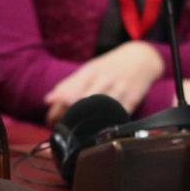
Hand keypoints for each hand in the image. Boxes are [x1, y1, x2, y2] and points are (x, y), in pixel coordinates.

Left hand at [41, 42, 164, 124]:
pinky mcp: (132, 100)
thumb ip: (69, 85)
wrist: (141, 58)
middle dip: (68, 119)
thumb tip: (47, 101)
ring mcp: (120, 90)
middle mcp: (104, 80)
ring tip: (78, 132)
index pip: (68, 94)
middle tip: (62, 129)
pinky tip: (99, 131)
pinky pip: (117, 116)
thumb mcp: (89, 70)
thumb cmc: (110, 67)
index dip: (56, 111)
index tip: (50, 122)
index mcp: (90, 72)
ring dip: (86, 125)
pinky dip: (107, 125)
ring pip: (99, 111)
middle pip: (81, 103)